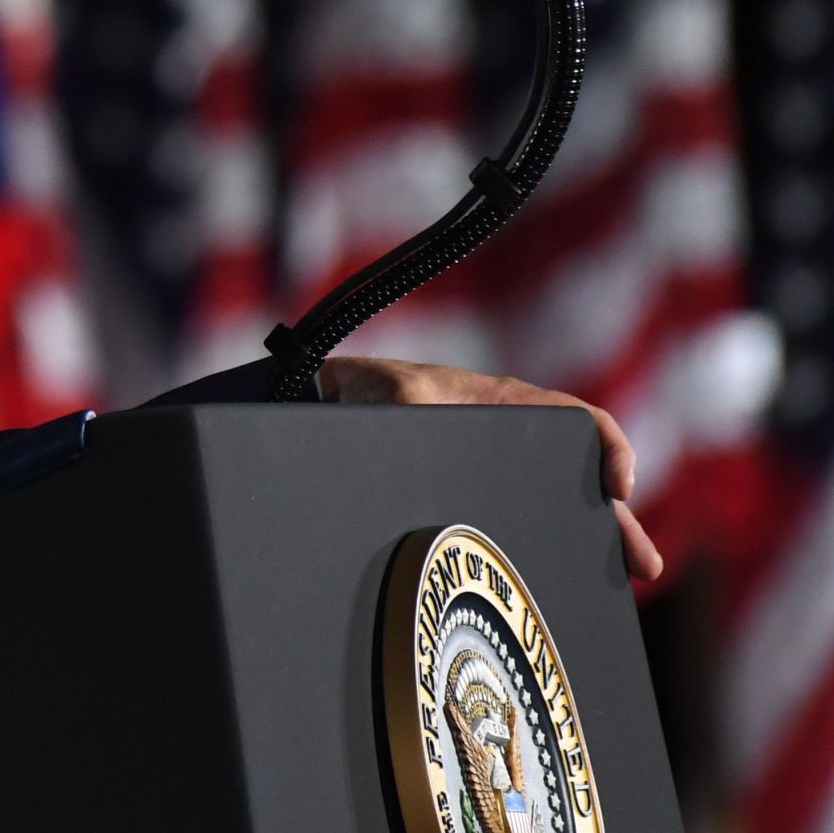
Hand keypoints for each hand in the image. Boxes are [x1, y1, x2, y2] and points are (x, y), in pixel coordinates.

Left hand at [317, 356, 663, 581]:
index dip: (608, 447)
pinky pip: (523, 528)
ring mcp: (499, 476)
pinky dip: (548, 555)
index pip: (578, 420)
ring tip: (626, 588)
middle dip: (618, 523)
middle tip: (646, 567)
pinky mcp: (478, 502)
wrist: (335, 411)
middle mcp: (514, 442)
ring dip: (593, 547)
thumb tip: (415, 410)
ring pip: (557, 513)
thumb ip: (405, 399)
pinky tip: (558, 591)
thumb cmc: (368, 390)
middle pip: (580, 482)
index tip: (618, 485)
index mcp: (507, 406)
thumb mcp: (390, 391)